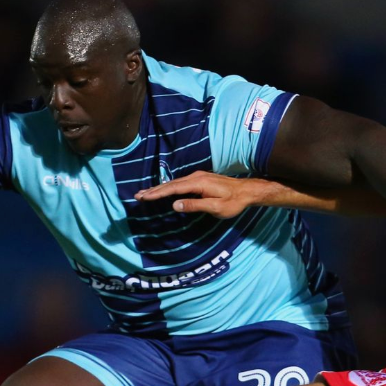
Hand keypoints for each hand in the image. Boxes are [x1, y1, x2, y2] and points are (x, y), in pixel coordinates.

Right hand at [134, 172, 264, 218]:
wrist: (247, 191)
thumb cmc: (233, 202)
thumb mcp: (215, 207)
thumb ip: (195, 205)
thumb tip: (174, 205)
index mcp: (198, 183)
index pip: (173, 188)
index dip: (157, 193)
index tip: (144, 197)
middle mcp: (196, 177)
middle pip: (171, 184)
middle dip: (154, 190)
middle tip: (138, 196)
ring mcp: (198, 177)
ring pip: (174, 183)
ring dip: (159, 189)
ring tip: (146, 194)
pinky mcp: (200, 180)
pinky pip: (180, 184)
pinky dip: (169, 188)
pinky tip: (163, 191)